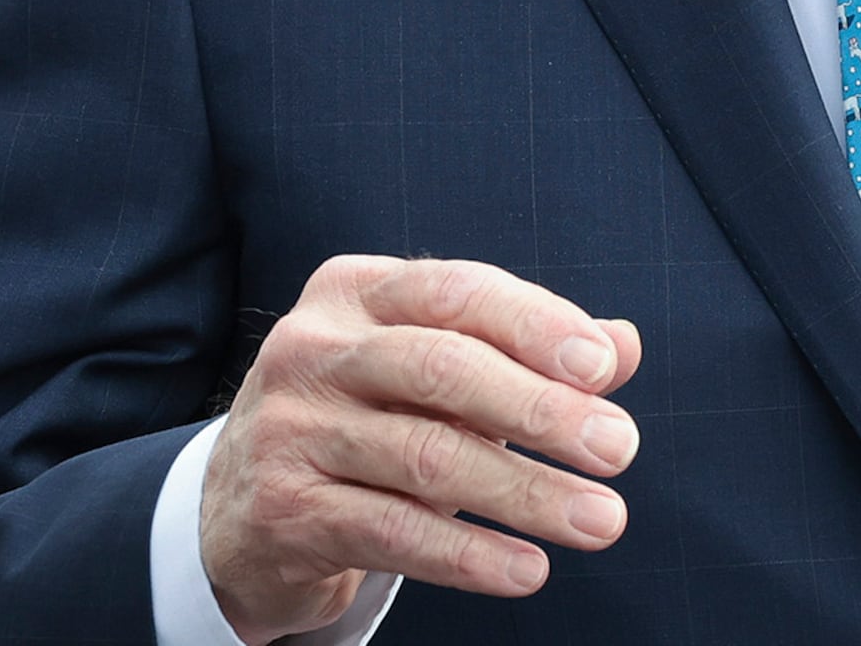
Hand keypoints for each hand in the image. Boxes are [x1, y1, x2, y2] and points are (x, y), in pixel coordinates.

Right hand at [199, 255, 642, 638]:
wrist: (238, 512)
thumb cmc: (364, 421)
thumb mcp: (432, 375)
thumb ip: (524, 353)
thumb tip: (621, 345)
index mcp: (356, 292)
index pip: (458, 291)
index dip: (536, 325)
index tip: (603, 369)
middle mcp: (313, 348)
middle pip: (444, 368)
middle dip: (540, 410)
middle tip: (618, 449)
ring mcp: (291, 429)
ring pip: (427, 457)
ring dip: (526, 493)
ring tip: (601, 521)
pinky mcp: (284, 510)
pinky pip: (392, 532)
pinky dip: (468, 554)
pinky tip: (527, 569)